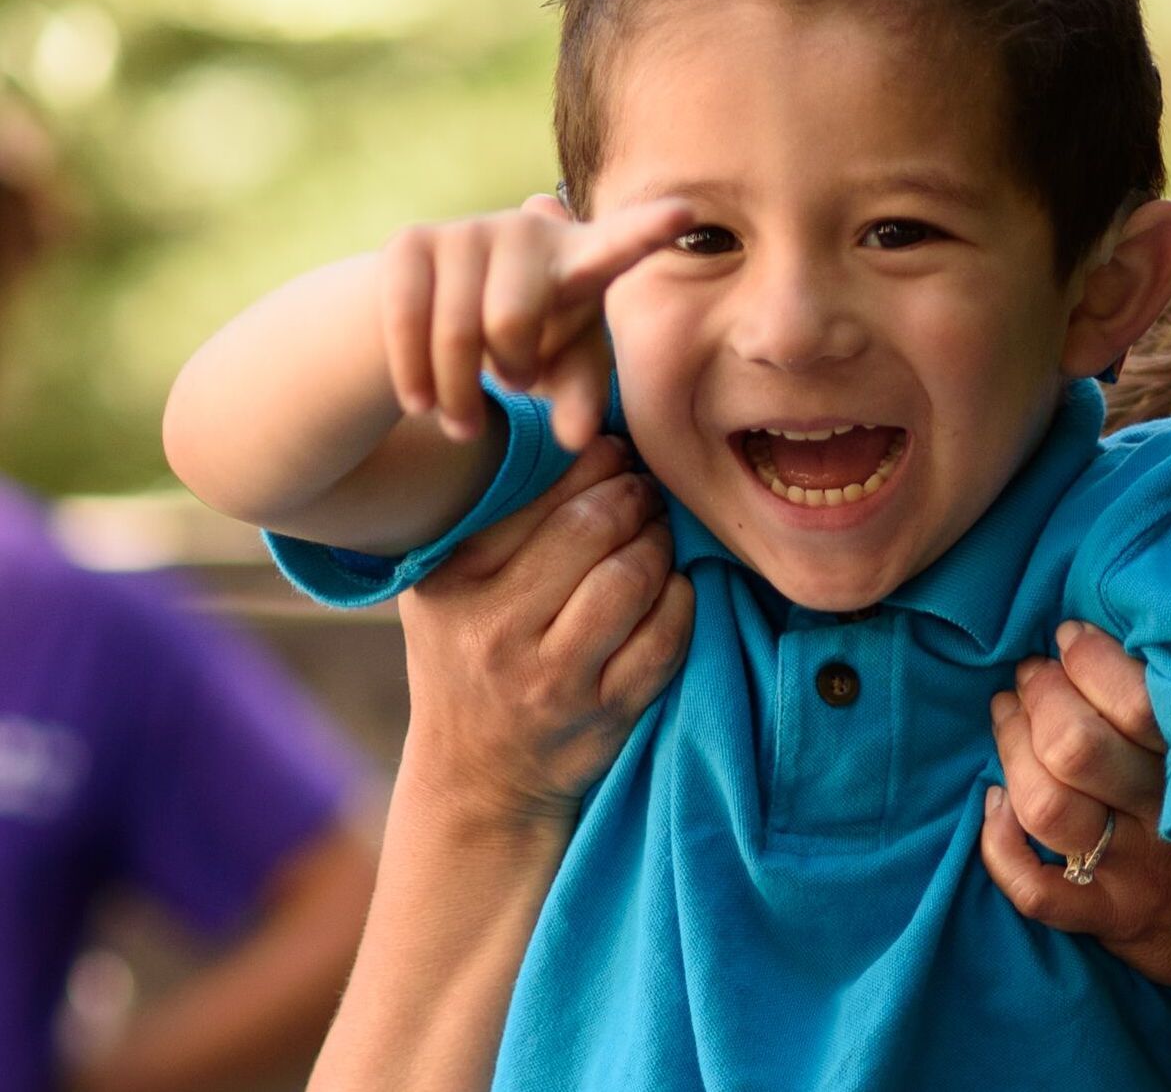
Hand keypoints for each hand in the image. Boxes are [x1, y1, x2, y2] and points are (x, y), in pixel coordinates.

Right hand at [378, 194, 690, 449]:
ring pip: (456, 333)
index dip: (650, 228)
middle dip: (509, 370)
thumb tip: (578, 439)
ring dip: (458, 396)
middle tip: (514, 384)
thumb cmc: (533, 338)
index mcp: (584, 256)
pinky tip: (421, 404)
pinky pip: (406, 325)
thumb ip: (581, 401)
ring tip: (465, 419)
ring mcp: (467, 229)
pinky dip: (415, 379)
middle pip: (511, 322)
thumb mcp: (566, 369)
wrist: (444, 305)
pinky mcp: (412, 242)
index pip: (622, 243)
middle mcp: (528, 229)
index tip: (686, 211)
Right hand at [396, 434, 693, 831]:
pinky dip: (681, 604)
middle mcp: (497, 631)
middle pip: (594, 530)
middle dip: (634, 496)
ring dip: (660, 544)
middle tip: (646, 488)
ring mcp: (553, 679)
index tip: (615, 450)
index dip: (594, 463)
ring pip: (633, 579)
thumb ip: (493, 517)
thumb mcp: (448, 587)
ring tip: (658, 534)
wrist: (475, 780)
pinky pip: (665, 638)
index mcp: (455, 584)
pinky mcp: (604, 715)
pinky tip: (675, 590)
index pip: (540, 497)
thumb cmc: (467, 658)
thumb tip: (569, 431)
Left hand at [980, 621, 1170, 1053]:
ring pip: (1045, 805)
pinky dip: (1000, 843)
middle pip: (1074, 746)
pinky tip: (994, 804)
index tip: (1069, 638)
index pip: (1135, 701)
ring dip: (1010, 750)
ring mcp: (1134, 870)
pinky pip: (1034, 890)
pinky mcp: (1111, 916)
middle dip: (1038, 697)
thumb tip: (1126, 637)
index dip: (1088, 661)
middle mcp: (1165, 815)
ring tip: (1006, 716)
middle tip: (1030, 675)